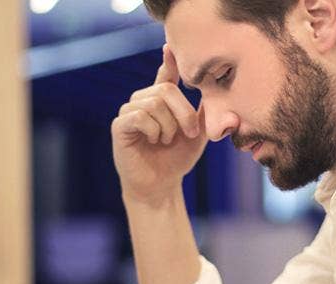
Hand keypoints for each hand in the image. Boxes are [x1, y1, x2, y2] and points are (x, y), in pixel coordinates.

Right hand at [111, 45, 206, 203]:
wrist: (161, 185)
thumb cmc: (177, 159)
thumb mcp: (198, 133)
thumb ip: (203, 111)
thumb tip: (216, 89)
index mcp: (161, 101)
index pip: (165, 74)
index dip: (169, 60)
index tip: (170, 46)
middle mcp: (143, 101)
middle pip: (165, 89)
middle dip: (184, 112)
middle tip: (190, 133)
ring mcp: (129, 112)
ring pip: (154, 103)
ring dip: (169, 126)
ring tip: (166, 141)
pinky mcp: (120, 126)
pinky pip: (139, 116)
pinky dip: (153, 129)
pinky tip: (154, 140)